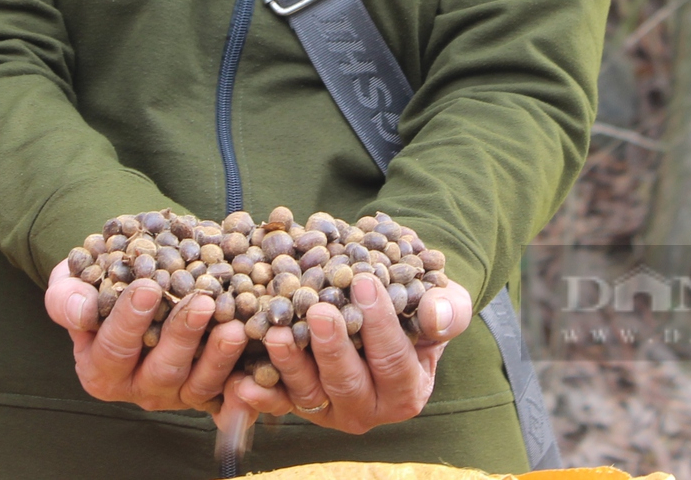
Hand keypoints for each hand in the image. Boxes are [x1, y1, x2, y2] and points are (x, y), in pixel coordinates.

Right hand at [44, 259, 248, 412]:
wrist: (132, 283)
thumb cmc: (96, 284)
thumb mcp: (69, 284)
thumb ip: (66, 299)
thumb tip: (81, 312)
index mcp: (100, 369)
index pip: (115, 349)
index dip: (130, 319)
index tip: (149, 287)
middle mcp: (138, 388)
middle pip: (163, 370)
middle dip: (183, 335)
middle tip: (202, 301)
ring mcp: (176, 392)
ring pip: (200, 383)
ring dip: (219, 356)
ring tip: (236, 325)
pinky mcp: (208, 390)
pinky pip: (228, 389)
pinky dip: (245, 376)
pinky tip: (258, 350)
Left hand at [225, 271, 474, 432]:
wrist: (390, 306)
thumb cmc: (421, 304)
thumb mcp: (446, 302)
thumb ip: (450, 310)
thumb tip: (438, 315)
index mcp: (407, 389)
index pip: (394, 359)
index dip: (381, 323)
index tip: (366, 283)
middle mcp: (368, 407)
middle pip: (347, 381)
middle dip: (332, 348)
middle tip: (319, 311)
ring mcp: (329, 408)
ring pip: (308, 393)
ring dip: (289, 365)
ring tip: (275, 334)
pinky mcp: (298, 402)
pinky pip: (276, 402)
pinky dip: (258, 395)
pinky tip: (240, 381)